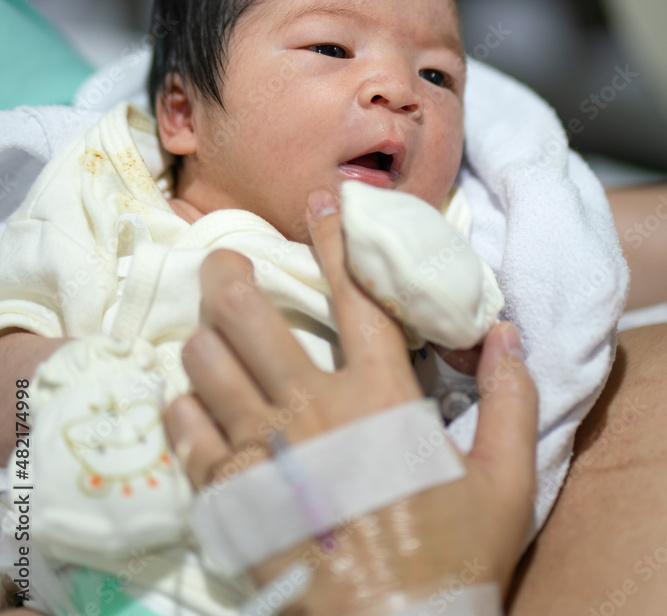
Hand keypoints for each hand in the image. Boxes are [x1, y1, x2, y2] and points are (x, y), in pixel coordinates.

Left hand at [164, 190, 537, 610]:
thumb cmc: (454, 554)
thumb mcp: (505, 479)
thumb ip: (511, 400)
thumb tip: (507, 334)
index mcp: (380, 395)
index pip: (354, 296)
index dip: (335, 239)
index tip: (321, 201)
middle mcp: (314, 410)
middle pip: (249, 317)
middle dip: (229, 276)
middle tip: (225, 263)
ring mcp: (266, 452)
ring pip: (207, 365)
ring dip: (204, 341)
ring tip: (209, 336)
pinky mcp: (232, 496)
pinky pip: (186, 432)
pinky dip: (183, 409)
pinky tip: (191, 406)